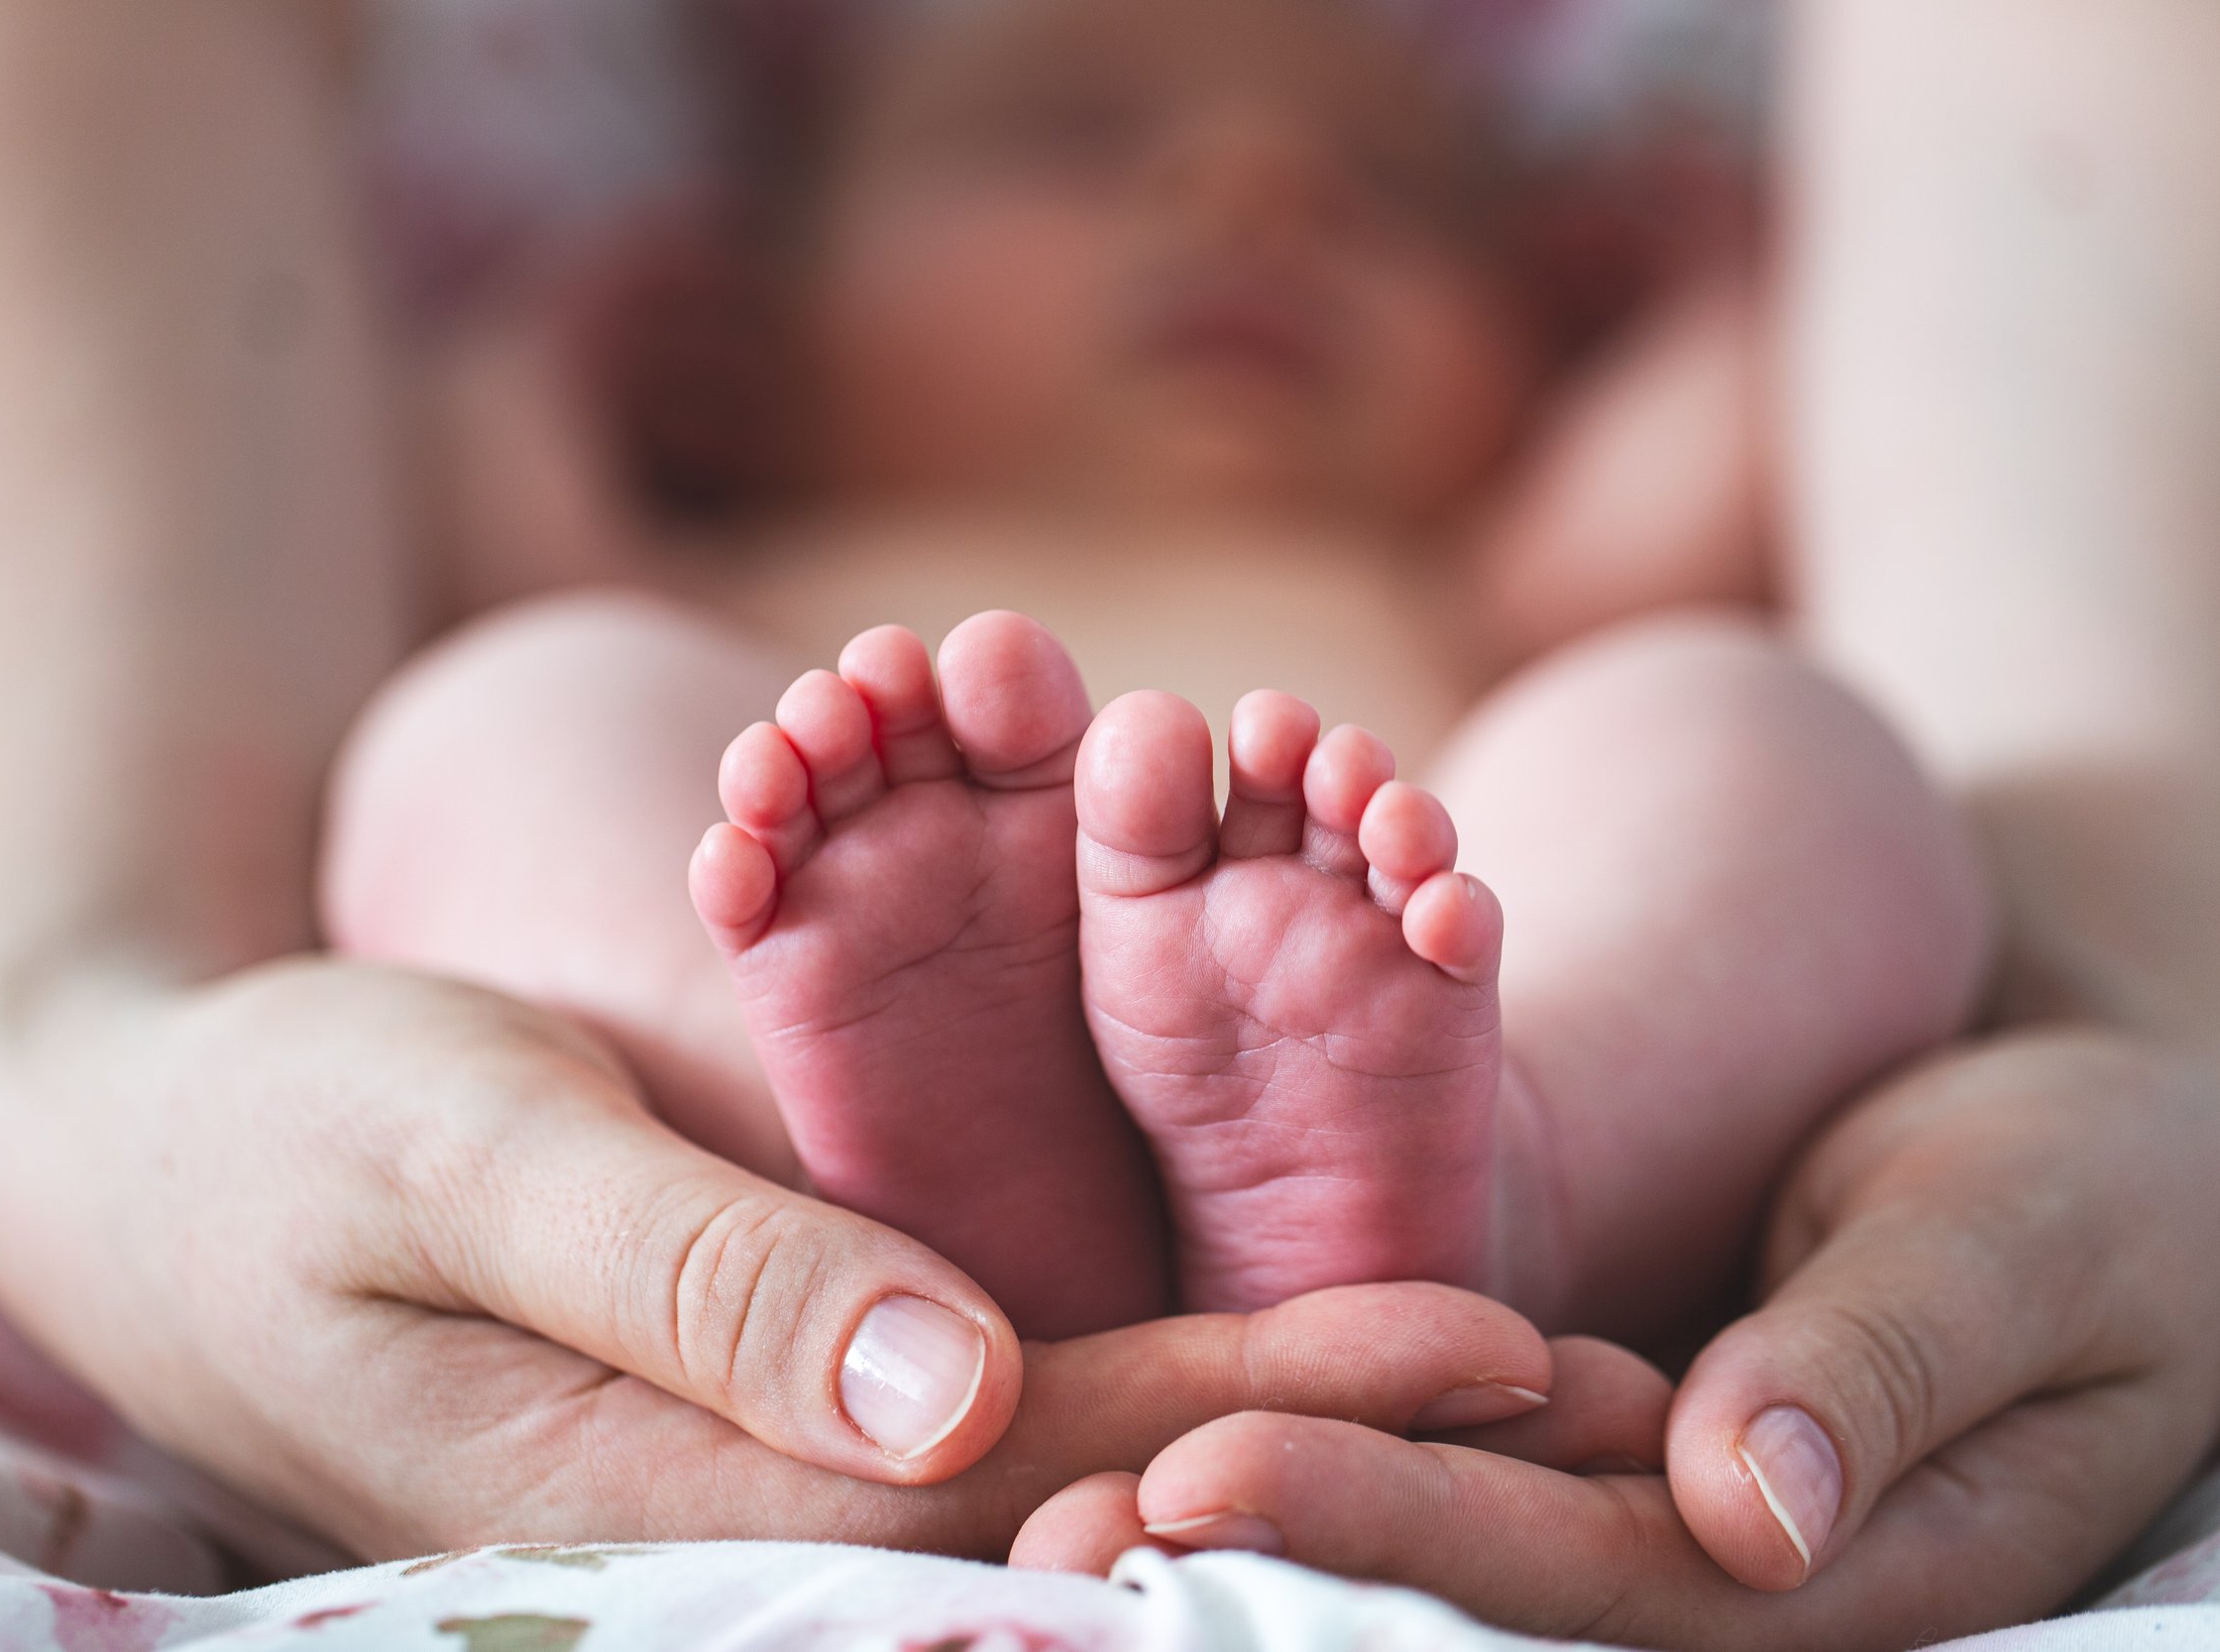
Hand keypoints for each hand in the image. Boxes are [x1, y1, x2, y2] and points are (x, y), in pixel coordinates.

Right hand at [0, 956, 1561, 1559]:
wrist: (164, 1152)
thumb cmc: (292, 1133)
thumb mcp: (468, 1155)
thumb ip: (700, 1279)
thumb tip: (956, 1397)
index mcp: (706, 1473)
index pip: (1042, 1462)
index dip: (1270, 1407)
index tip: (1492, 1341)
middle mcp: (776, 1484)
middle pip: (1104, 1472)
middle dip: (1343, 1423)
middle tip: (1603, 1375)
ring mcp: (782, 1436)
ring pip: (1078, 1426)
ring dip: (1288, 1385)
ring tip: (1534, 1344)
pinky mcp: (779, 1367)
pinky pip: (998, 1358)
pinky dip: (1164, 1328)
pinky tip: (1309, 1292)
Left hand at [1013, 1029, 2219, 1649]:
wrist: (2109, 1160)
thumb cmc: (2100, 1195)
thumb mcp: (2020, 1248)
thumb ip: (1884, 1368)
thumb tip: (1748, 1514)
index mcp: (1837, 1562)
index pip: (1578, 1565)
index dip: (1385, 1525)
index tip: (1198, 1477)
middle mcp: (1721, 1559)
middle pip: (1470, 1568)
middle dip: (1268, 1542)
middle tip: (1055, 1514)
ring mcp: (1666, 1502)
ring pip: (1448, 1514)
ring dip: (1267, 1495)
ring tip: (1066, 1476)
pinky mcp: (1623, 1432)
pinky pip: (1474, 1437)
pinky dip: (1340, 1422)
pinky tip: (1190, 1407)